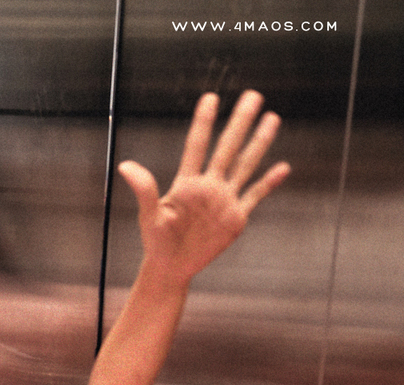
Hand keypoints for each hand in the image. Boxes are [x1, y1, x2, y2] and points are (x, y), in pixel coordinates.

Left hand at [117, 90, 290, 286]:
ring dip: (259, 142)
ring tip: (272, 118)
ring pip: (246, 164)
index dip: (204, 122)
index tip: (210, 97)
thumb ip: (144, 189)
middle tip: (253, 95)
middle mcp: (209, 186)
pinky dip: (269, 182)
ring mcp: (224, 199)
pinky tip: (282, 167)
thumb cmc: (156, 241)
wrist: (172, 266)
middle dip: (240, 121)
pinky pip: (255, 195)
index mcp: (187, 183)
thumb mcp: (150, 215)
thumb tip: (125, 166)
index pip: (197, 145)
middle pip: (228, 147)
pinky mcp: (236, 217)